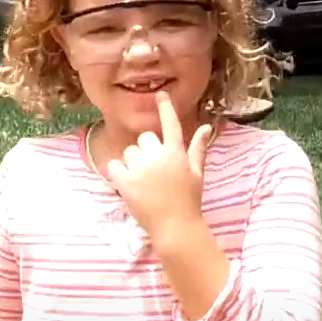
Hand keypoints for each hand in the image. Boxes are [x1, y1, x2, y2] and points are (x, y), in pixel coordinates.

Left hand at [107, 92, 211, 238]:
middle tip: (154, 170)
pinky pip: (114, 166)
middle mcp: (158, 156)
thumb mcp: (197, 172)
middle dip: (147, 151)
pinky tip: (127, 183)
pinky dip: (118, 172)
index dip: (165, 108)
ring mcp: (140, 169)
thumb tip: (206, 127)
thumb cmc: (189, 199)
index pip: (170, 124)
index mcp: (176, 152)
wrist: (175, 227)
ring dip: (133, 162)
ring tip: (143, 180)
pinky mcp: (125, 182)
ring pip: (129, 152)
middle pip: (144, 138)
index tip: (159, 94)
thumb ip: (198, 148)